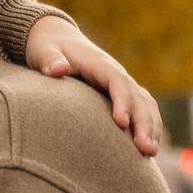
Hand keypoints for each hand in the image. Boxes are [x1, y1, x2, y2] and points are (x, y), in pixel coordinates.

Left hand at [24, 16, 163, 156]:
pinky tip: (148, 148)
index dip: (122, 101)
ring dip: (150, 127)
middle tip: (144, 148)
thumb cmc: (46, 47)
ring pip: (144, 103)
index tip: (121, 123)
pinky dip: (148, 126)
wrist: (55, 40)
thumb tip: (57, 69)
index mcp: (98, 64)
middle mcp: (115, 73)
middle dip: (143, 122)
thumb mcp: (42, 50)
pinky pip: (141, 108)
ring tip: (150, 153)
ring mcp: (120, 84)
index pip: (117, 81)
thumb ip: (48, 59)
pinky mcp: (119, 94)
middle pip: (137, 96)